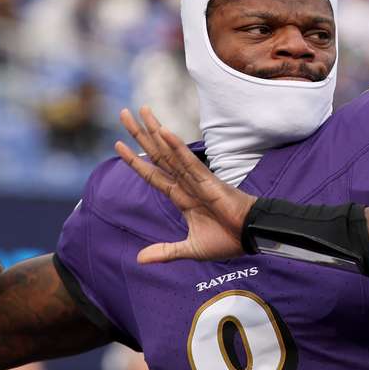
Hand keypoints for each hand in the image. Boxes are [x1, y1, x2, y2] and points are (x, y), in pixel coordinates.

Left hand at [115, 106, 256, 262]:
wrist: (250, 239)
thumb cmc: (227, 241)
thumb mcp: (189, 249)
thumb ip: (165, 251)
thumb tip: (139, 260)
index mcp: (181, 197)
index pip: (152, 175)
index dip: (135, 161)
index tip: (118, 144)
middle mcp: (185, 183)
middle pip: (157, 155)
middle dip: (140, 134)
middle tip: (123, 113)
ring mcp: (196, 179)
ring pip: (170, 152)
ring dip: (155, 131)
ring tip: (141, 110)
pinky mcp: (208, 181)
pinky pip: (189, 162)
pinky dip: (176, 148)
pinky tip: (163, 132)